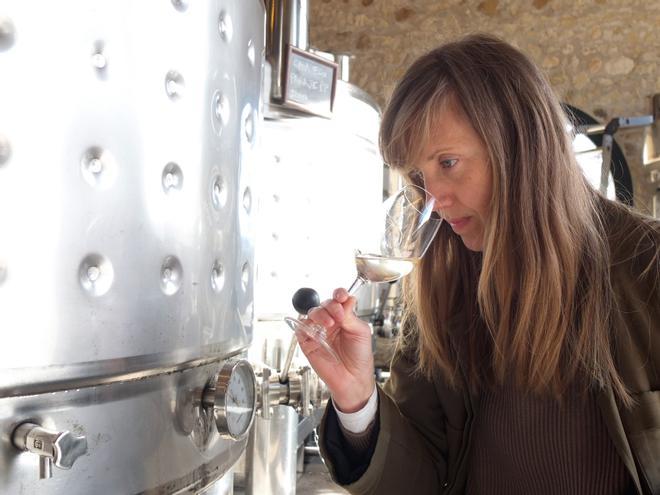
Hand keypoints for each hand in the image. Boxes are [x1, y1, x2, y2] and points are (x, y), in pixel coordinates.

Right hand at [296, 288, 374, 412]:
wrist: (353, 378)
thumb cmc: (359, 357)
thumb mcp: (361, 332)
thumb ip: (351, 315)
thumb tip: (346, 299)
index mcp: (344, 317)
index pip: (338, 299)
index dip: (338, 294)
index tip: (341, 295)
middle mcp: (330, 322)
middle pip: (324, 304)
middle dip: (331, 306)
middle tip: (338, 315)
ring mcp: (318, 331)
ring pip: (312, 313)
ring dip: (320, 314)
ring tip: (329, 324)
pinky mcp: (308, 342)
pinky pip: (301, 328)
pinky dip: (306, 325)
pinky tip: (316, 330)